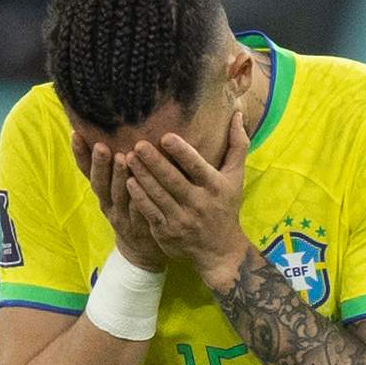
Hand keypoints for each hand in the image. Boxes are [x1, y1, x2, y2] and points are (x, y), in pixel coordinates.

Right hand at [72, 129, 163, 270]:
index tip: (75, 134)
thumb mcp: (116, 191)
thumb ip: (115, 167)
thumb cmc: (131, 211)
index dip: (80, 154)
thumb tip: (111, 132)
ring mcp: (122, 217)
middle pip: (99, 183)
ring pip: (118, 195)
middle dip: (99, 164)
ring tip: (122, 157)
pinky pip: (138, 213)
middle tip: (101, 146)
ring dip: (118, 177)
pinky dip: (138, 200)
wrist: (141, 249)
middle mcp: (107, 204)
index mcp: (101, 192)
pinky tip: (140, 187)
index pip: (86, 171)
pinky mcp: (137, 228)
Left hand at [121, 109, 250, 286]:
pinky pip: (150, 212)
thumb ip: (237, 146)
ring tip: (127, 158)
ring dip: (141, 176)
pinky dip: (139, 197)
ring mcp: (181, 219)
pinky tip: (127, 182)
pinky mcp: (166, 232)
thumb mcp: (235, 177)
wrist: (219, 250)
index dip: (182, 152)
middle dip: (154, 162)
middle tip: (137, 144)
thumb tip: (238, 114)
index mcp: (215, 187)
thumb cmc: (226, 206)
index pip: (197, 167)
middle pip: (173, 180)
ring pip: (158, 195)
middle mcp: (198, 203)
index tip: (166, 137)